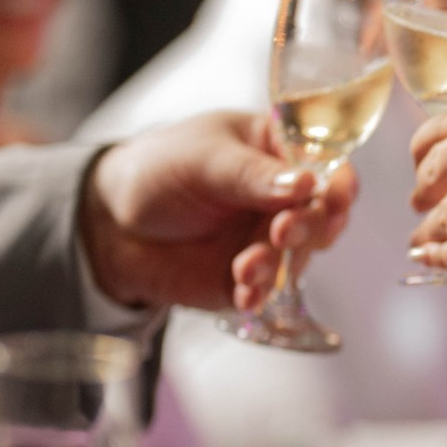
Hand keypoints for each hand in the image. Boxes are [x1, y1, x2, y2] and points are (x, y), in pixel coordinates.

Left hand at [79, 112, 359, 312]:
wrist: (108, 224)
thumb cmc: (157, 169)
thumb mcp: (204, 158)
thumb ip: (252, 174)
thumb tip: (305, 184)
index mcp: (278, 153)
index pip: (327, 166)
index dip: (338, 183)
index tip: (332, 197)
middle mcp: (281, 200)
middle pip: (324, 216)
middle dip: (310, 227)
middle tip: (282, 231)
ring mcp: (268, 240)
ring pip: (300, 257)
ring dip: (281, 263)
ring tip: (247, 265)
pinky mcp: (248, 278)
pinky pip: (270, 290)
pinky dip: (261, 293)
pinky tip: (245, 292)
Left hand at [408, 89, 446, 298]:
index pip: (441, 125)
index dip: (425, 148)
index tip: (421, 163)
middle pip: (432, 166)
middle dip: (423, 186)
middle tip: (420, 201)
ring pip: (437, 214)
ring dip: (428, 229)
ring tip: (423, 240)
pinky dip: (437, 257)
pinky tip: (430, 260)